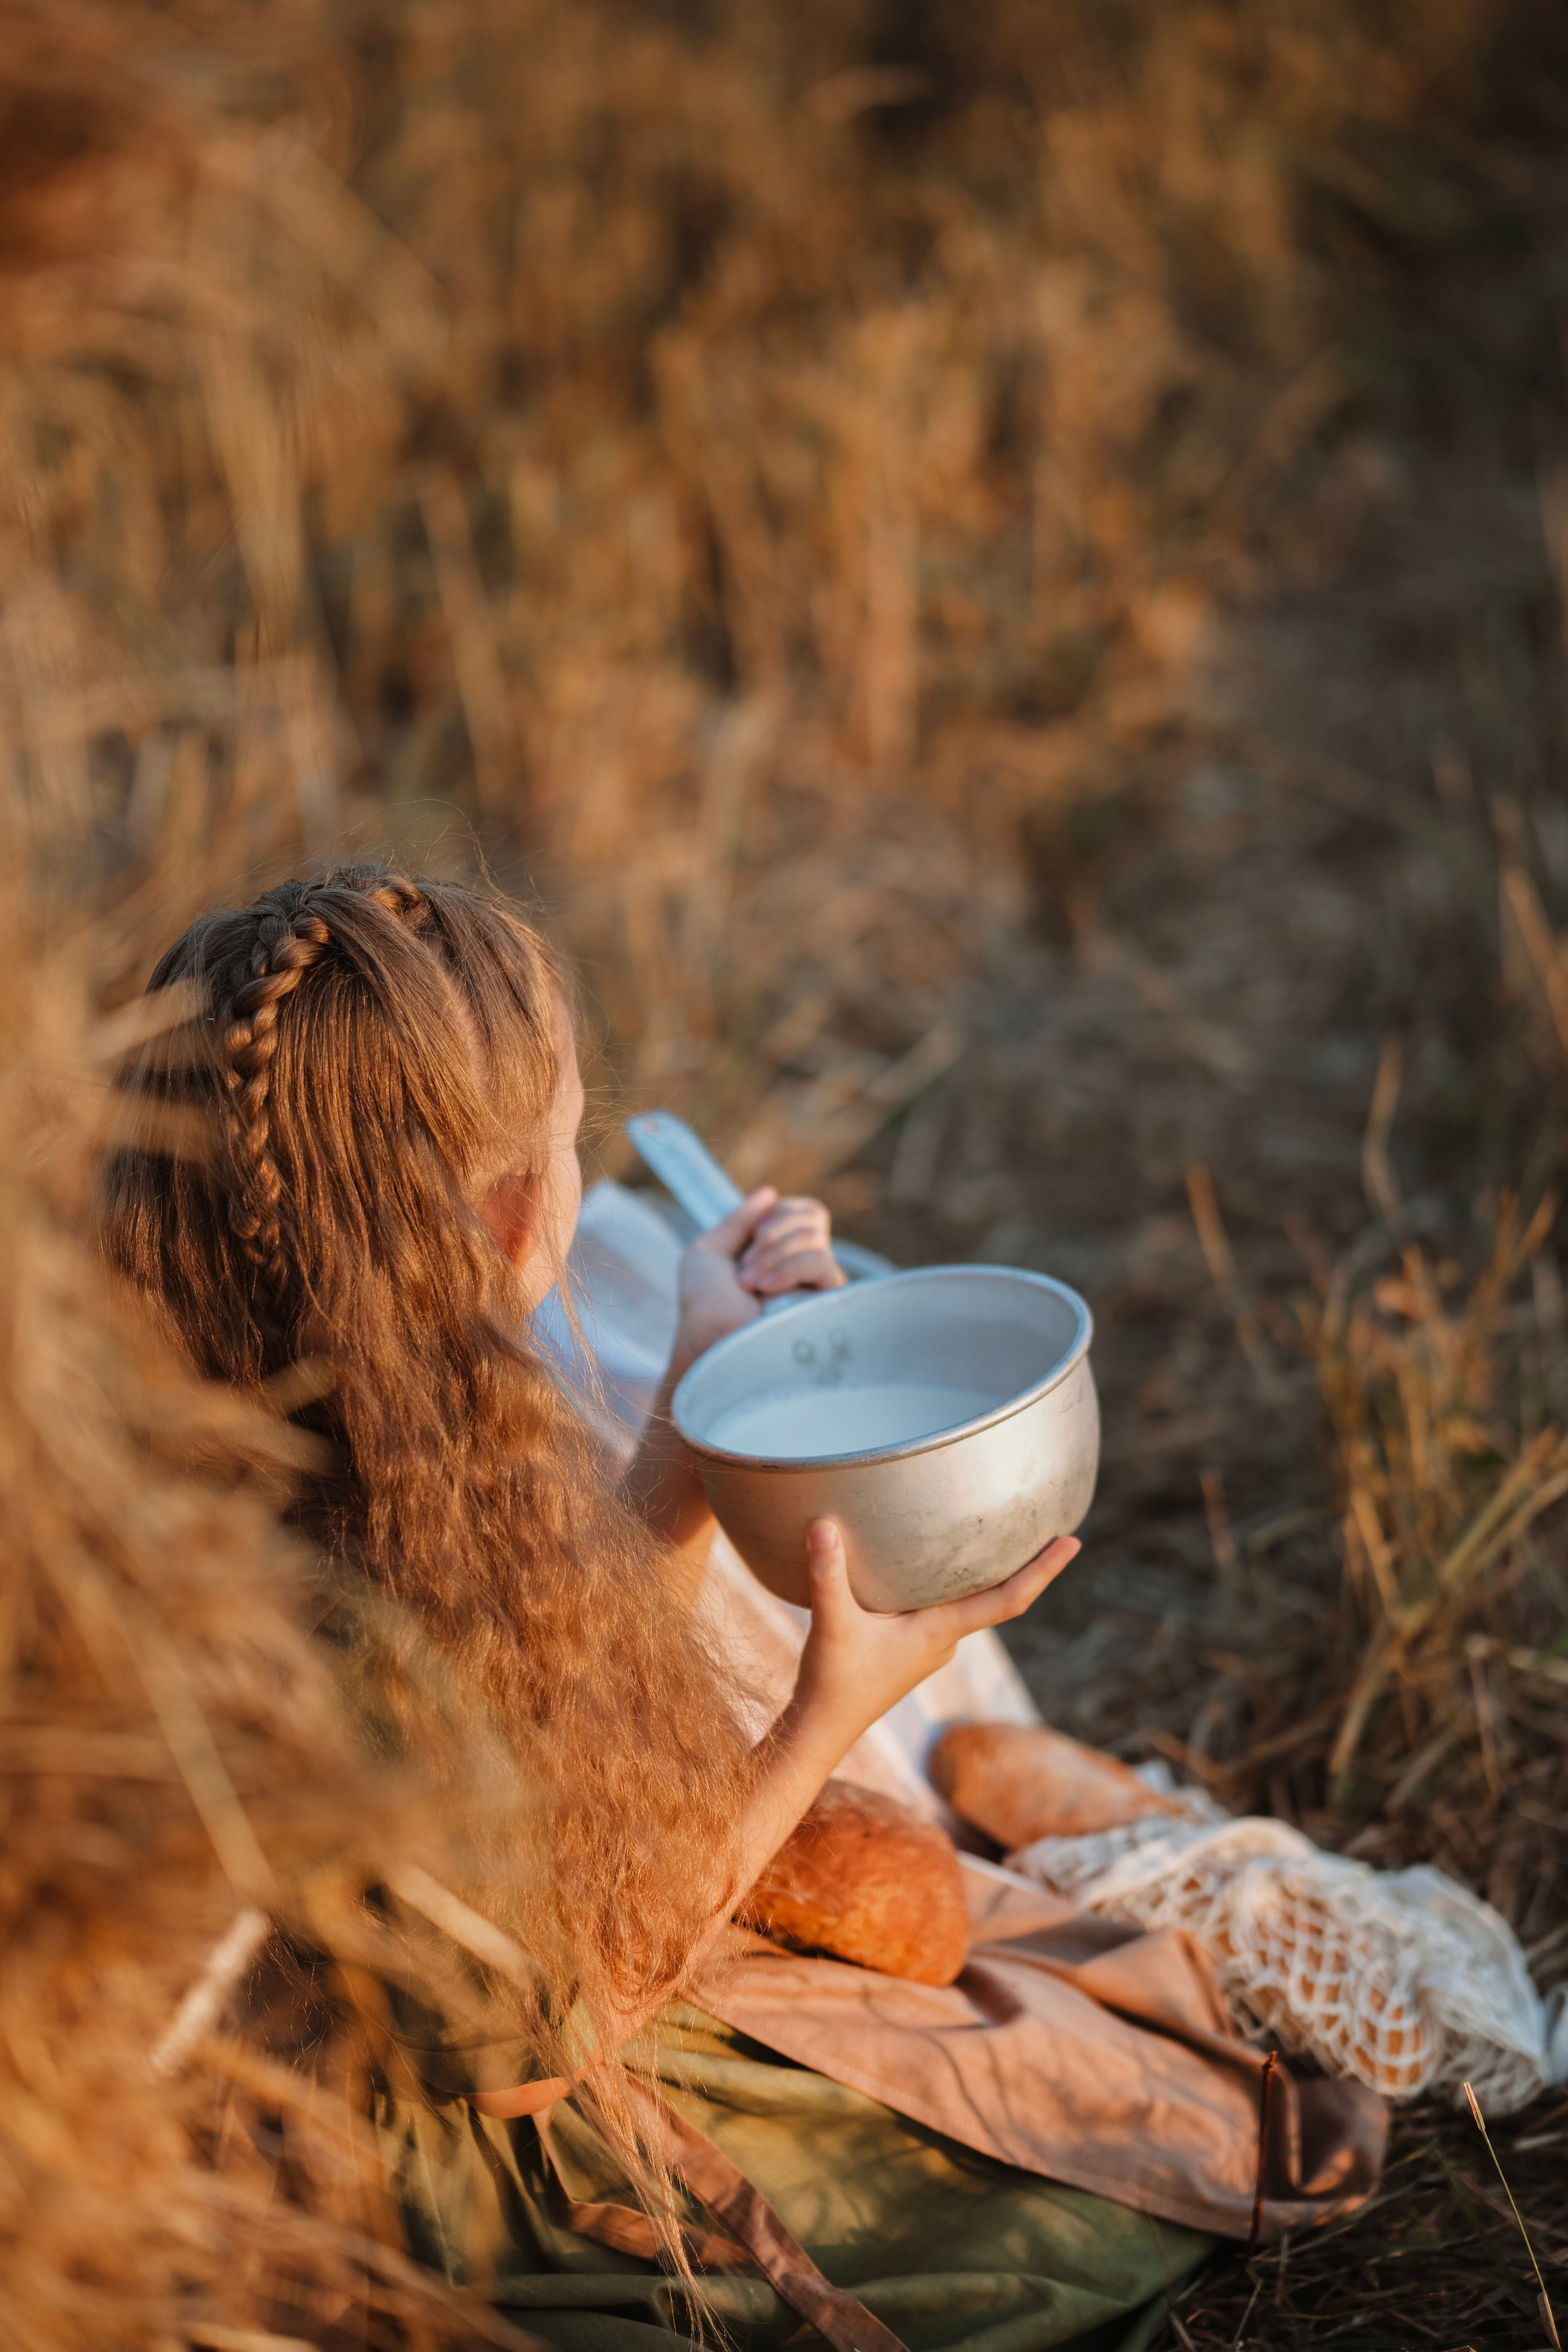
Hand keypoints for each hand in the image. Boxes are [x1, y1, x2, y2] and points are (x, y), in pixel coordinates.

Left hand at [672, 1186, 845, 1375]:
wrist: (709, 1342)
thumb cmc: (702, 1305)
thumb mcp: (707, 1251)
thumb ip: (737, 1220)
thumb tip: (769, 1192)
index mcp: (775, 1253)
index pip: (802, 1211)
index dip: (777, 1214)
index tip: (751, 1237)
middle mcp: (800, 1266)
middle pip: (813, 1216)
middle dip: (773, 1231)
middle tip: (746, 1264)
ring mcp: (815, 1286)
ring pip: (816, 1237)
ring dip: (774, 1254)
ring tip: (750, 1284)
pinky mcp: (826, 1304)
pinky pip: (824, 1263)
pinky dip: (790, 1268)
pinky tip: (767, 1291)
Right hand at [790, 1521, 1078, 1756]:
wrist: (821, 1729)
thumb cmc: (833, 1683)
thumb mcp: (833, 1626)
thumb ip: (828, 1575)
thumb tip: (823, 1524)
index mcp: (941, 1632)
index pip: (1008, 1600)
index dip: (1043, 1571)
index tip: (1073, 1542)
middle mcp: (945, 1639)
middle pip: (999, 1596)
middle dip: (1026, 1564)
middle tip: (1053, 1523)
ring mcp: (931, 1646)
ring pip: (969, 1602)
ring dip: (988, 1573)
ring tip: (1003, 1531)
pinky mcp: (912, 1647)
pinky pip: (944, 1607)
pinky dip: (953, 1583)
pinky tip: (935, 1561)